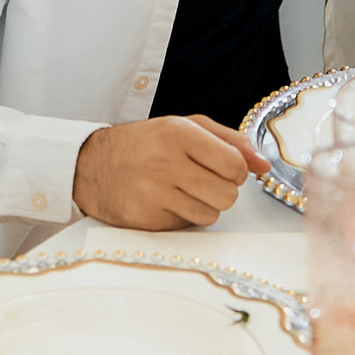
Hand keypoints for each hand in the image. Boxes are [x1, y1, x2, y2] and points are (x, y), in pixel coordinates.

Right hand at [72, 114, 271, 229]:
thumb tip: (264, 166)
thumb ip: (230, 141)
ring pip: (210, 215)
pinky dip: (181, 217)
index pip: (235, 166)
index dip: (236, 172)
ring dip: (203, 206)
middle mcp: (165, 161)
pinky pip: (185, 226)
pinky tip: (164, 202)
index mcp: (179, 133)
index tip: (222, 169)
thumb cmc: (144, 144)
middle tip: (201, 181)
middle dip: (221, 191)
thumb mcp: (185, 127)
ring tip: (181, 191)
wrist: (90, 165)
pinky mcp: (144, 218)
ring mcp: (152, 192)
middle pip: (228, 195)